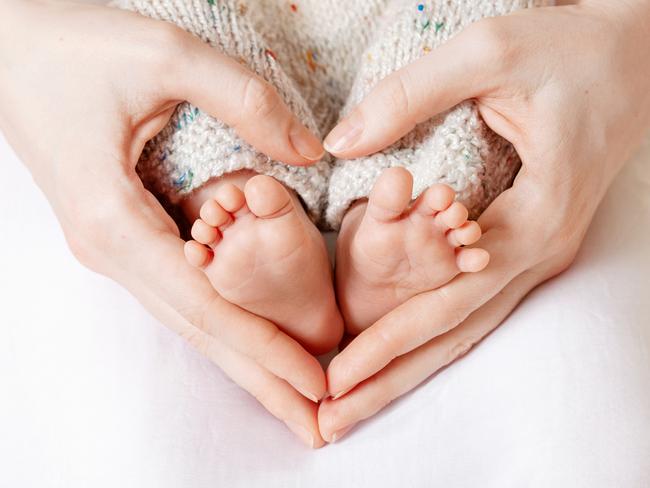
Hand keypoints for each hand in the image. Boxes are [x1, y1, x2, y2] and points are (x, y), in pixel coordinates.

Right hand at [0, 0, 325, 446]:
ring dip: (246, 360)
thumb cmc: (71, 47)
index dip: (263, 349)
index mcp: (113, 220)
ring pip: (191, 317)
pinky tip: (254, 341)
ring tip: (297, 399)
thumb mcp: (163, 55)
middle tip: (319, 427)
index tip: (318, 385)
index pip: (204, 305)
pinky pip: (183, 291)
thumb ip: (243, 101)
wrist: (6, 44)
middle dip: (261, 381)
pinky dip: (224, 323)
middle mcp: (113, 250)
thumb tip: (308, 152)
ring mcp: (116, 247)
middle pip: (199, 331)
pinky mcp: (125, 234)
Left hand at [318, 0, 649, 440]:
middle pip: (455, 335)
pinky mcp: (527, 243)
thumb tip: (338, 143)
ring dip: (409, 369)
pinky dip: (433, 335)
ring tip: (355, 407)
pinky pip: (475, 303)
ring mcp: (537, 254)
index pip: (447, 301)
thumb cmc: (573, 50)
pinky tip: (401, 355)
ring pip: (466, 328)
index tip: (334, 378)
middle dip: (391, 381)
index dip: (388, 342)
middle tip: (331, 423)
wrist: (635, 54)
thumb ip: (409, 96)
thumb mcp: (489, 53)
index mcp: (534, 220)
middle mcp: (538, 253)